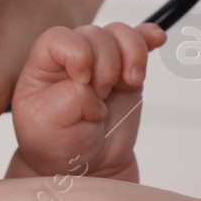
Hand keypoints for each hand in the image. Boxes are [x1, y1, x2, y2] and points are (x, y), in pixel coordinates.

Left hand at [9, 23, 164, 179]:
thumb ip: (69, 97)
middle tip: (100, 97)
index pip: (59, 38)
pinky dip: (149, 37)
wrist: (87, 166)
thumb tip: (94, 85)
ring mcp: (101, 63)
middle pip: (95, 34)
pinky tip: (157, 40)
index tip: (83, 81)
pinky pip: (139, 43)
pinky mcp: (126, 72)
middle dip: (105, 65)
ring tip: (129, 82)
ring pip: (120, 34)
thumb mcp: (48, 124)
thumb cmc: (57, 144)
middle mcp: (71, 59)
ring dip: (131, 55)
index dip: (78, 53)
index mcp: (42, 68)